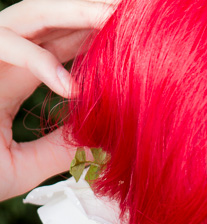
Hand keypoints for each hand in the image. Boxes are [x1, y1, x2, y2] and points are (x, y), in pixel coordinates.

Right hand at [0, 0, 116, 200]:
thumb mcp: (23, 167)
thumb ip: (58, 149)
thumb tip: (102, 141)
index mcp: (10, 79)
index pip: (57, 45)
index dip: (92, 34)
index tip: (134, 33)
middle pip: (48, 18)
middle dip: (89, 11)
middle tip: (134, 10)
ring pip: (29, 15)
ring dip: (72, 14)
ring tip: (113, 21)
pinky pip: (5, 46)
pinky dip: (39, 61)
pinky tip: (71, 86)